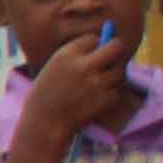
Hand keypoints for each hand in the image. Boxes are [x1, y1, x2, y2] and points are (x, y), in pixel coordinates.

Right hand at [23, 13, 144, 147]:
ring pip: (119, 71)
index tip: (92, 54)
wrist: (43, 124)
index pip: (93, 38)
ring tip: (94, 89)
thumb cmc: (46, 96)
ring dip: (111, 78)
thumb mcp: (54, 69)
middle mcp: (83, 65)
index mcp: (66, 54)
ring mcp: (96, 82)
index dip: (95, 46)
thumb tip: (106, 46)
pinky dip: (108, 97)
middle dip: (116, 51)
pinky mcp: (105, 98)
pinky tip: (91, 103)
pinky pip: (115, 92)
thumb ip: (76, 57)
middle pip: (116, 46)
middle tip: (112, 60)